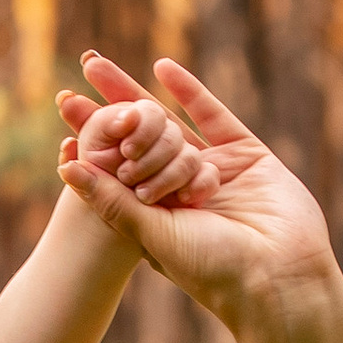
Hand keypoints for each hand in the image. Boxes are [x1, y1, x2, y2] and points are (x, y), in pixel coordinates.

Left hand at [56, 50, 338, 326]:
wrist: (279, 276)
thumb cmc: (213, 269)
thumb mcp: (152, 234)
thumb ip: (111, 200)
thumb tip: (65, 168)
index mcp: (157, 217)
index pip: (117, 170)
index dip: (92, 140)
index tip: (64, 111)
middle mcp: (183, 192)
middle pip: (139, 141)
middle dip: (109, 109)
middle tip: (79, 73)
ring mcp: (215, 170)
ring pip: (170, 125)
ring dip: (135, 94)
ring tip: (98, 66)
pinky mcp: (246, 154)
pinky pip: (213, 116)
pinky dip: (188, 91)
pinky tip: (161, 68)